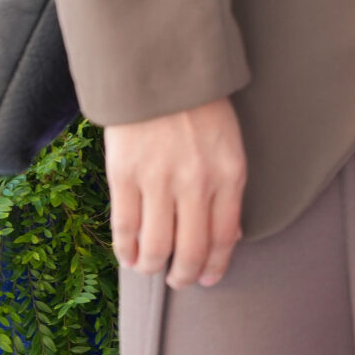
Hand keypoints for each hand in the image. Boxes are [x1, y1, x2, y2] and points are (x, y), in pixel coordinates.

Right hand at [105, 96, 247, 287]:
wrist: (160, 73)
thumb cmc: (200, 109)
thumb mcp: (229, 146)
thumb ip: (228, 189)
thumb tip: (226, 236)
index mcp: (230, 174)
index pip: (224, 237)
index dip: (215, 265)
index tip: (208, 278)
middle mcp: (197, 183)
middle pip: (190, 250)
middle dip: (184, 275)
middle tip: (179, 281)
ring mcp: (158, 181)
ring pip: (156, 246)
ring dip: (153, 267)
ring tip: (151, 268)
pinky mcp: (124, 177)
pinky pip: (125, 228)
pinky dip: (126, 250)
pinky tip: (129, 256)